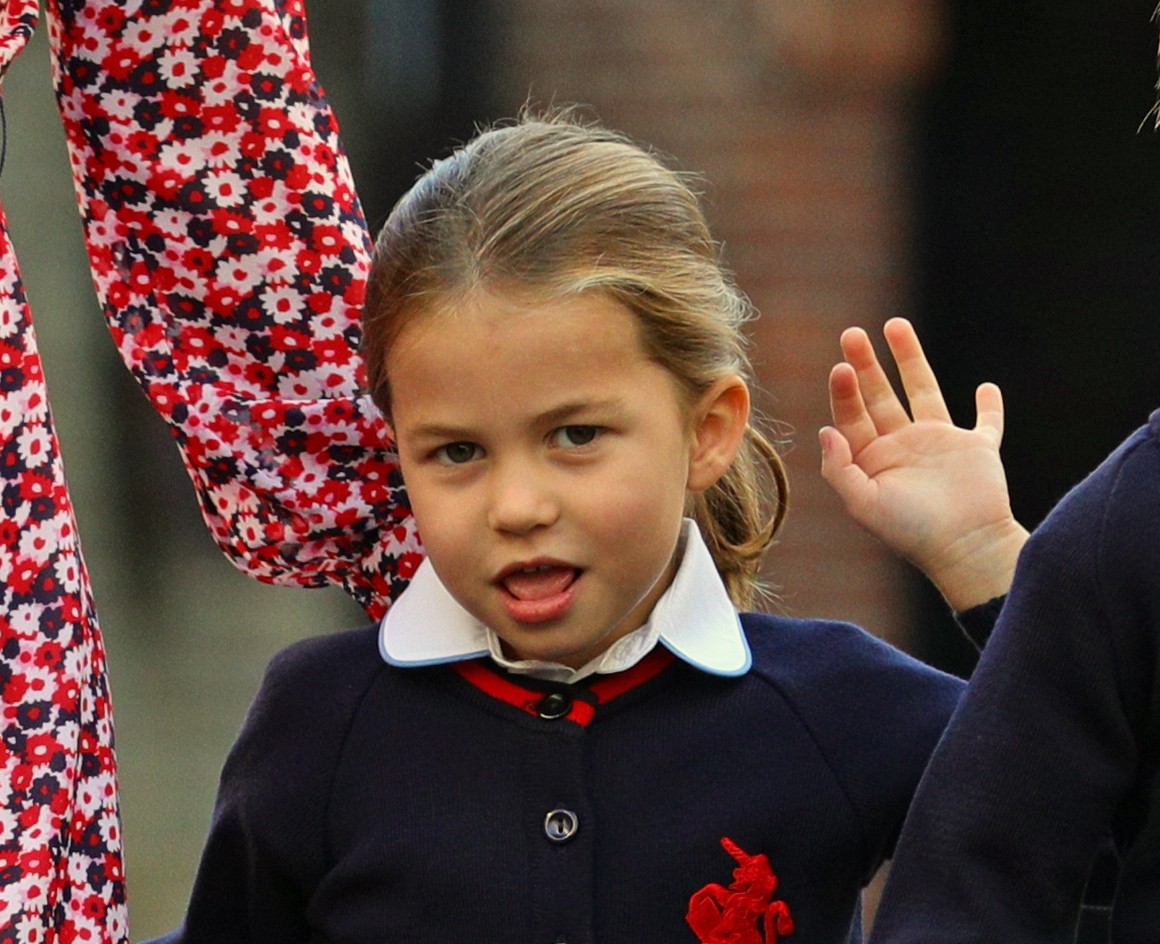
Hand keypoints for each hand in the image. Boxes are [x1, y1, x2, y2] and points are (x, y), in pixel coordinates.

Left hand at [819, 318, 1026, 610]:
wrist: (963, 549)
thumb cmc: (910, 532)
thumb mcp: (864, 504)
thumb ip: (840, 468)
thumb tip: (825, 430)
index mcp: (873, 460)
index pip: (852, 416)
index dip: (844, 391)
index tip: (841, 367)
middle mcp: (903, 447)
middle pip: (879, 395)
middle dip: (866, 364)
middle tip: (852, 334)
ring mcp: (941, 446)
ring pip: (924, 391)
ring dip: (911, 359)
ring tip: (896, 325)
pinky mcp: (978, 450)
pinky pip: (986, 422)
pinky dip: (989, 406)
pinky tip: (986, 387)